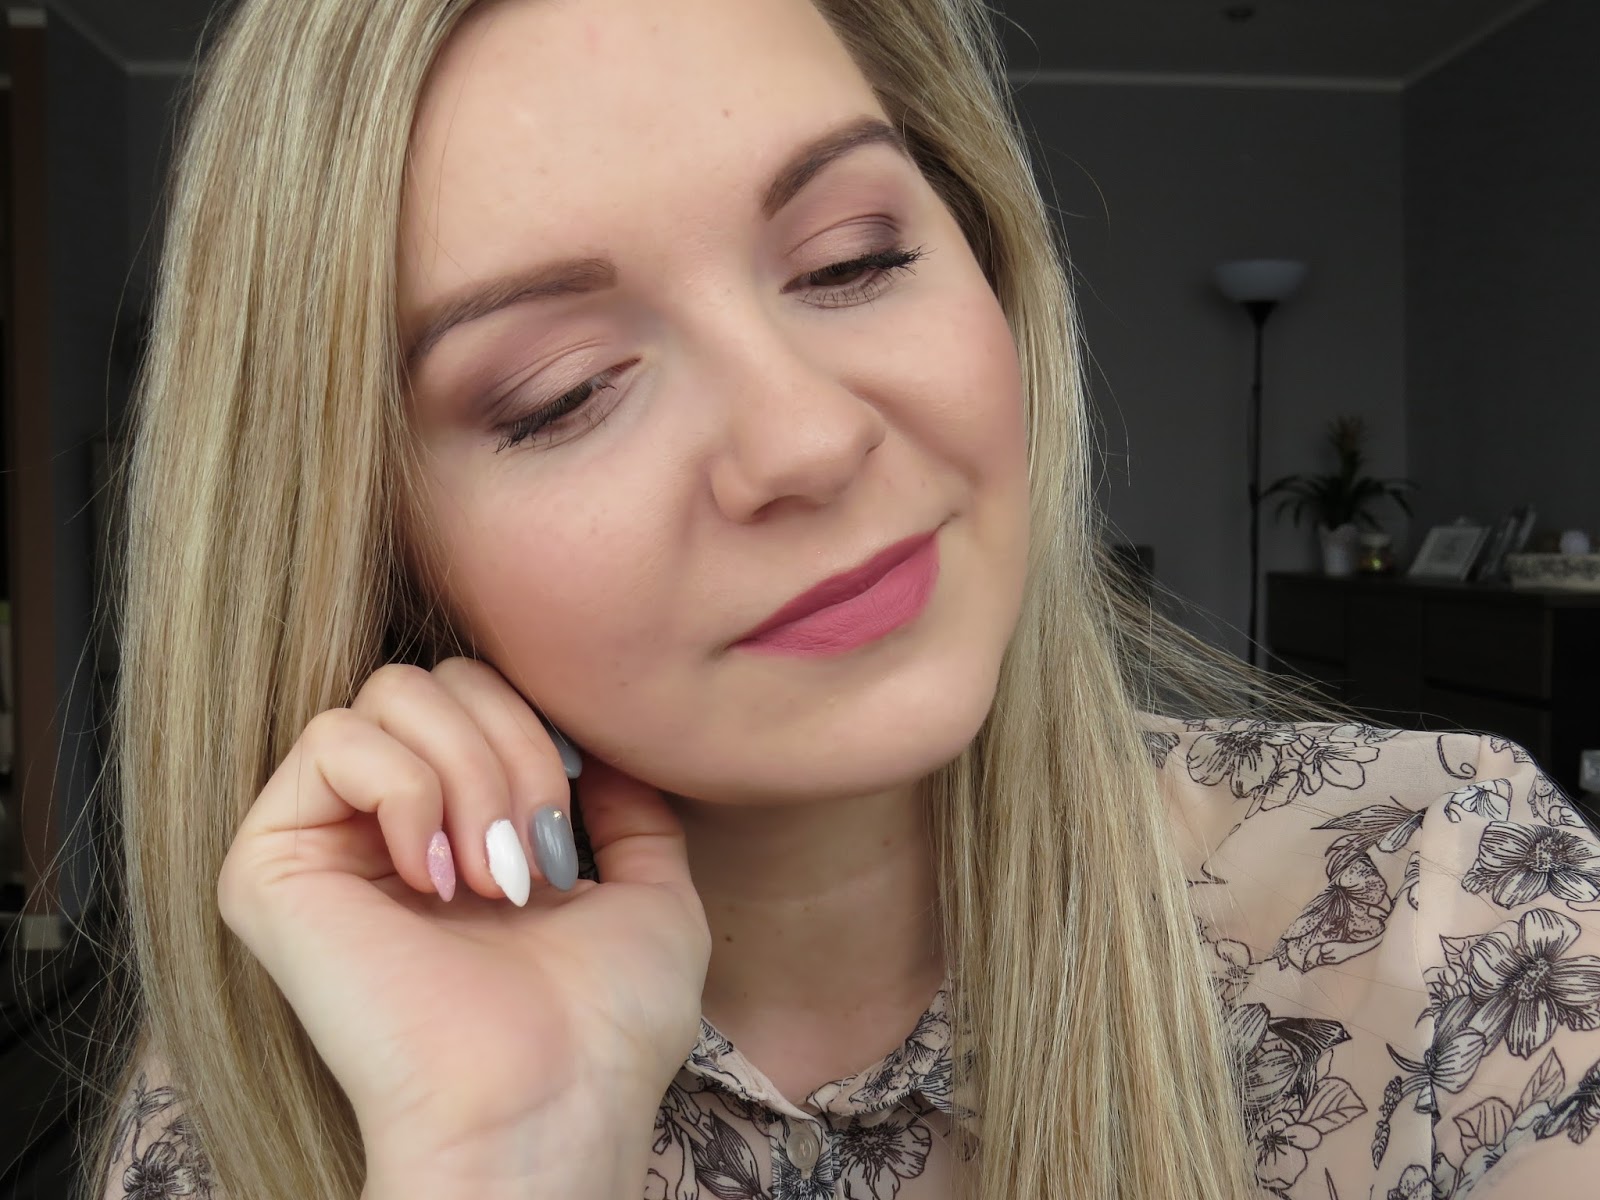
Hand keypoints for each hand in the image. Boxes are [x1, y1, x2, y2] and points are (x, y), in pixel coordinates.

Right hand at [217, 658, 709, 1178]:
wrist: (546, 1101)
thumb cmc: (605, 1023)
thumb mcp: (651, 893)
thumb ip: (628, 808)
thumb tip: (599, 743)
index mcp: (460, 829)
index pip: (479, 691)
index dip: (539, 727)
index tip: (576, 819)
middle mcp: (383, 827)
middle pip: (434, 677)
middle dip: (512, 747)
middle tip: (535, 857)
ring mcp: (324, 843)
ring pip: (388, 695)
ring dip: (469, 774)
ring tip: (489, 880)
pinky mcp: (268, 865)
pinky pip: (333, 740)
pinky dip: (406, 792)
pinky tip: (433, 882)